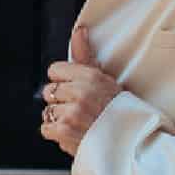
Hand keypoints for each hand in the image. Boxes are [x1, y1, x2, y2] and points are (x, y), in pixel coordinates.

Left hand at [39, 24, 120, 157]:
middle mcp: (81, 92)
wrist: (129, 144)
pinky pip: (46, 128)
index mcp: (90, 76)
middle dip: (61, 101)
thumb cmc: (117, 111)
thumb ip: (85, 56)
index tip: (75, 91)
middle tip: (80, 110)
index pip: (54, 70)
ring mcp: (71, 112)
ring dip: (59, 119)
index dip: (63, 82)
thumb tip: (79, 30)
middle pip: (49, 91)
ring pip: (47, 111)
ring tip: (79, 123)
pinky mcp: (64, 131)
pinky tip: (74, 134)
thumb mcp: (105, 79)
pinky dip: (57, 134)